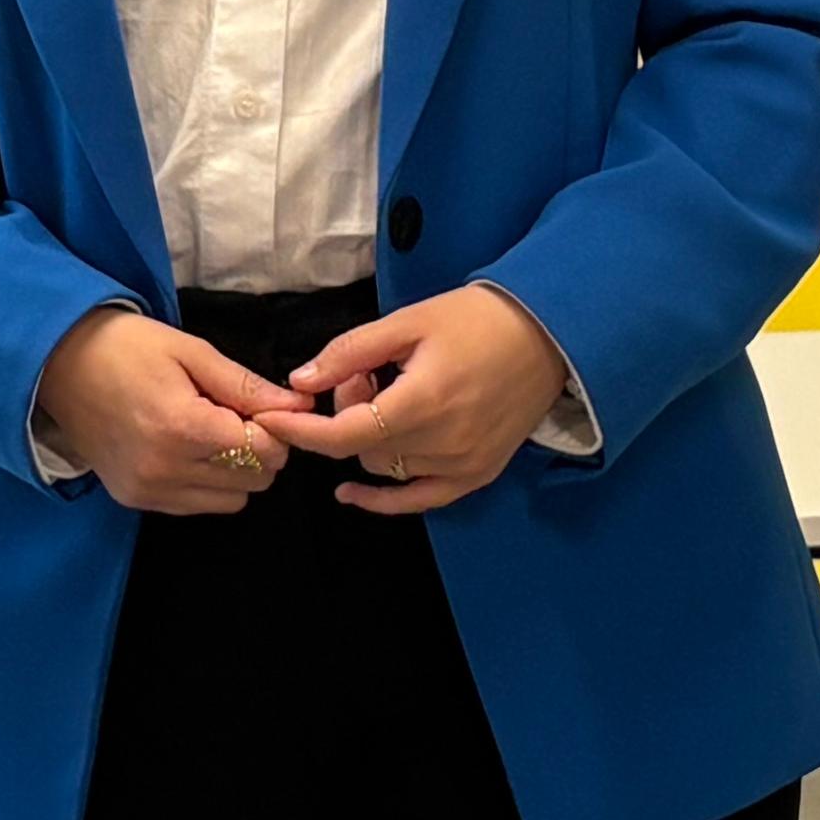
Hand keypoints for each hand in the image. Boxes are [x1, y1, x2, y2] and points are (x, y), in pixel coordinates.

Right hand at [34, 308, 303, 516]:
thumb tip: (300, 407)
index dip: (274, 427)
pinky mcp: (135, 499)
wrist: (56, 364)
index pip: (266, 452)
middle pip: (254, 480)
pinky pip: (196, 506)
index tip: (258, 405)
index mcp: (183, 427)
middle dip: (258, 449)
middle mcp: (166, 469)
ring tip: (208, 433)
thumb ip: (246, 386)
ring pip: (230, 500)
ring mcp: (148, 490)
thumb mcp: (191, 352)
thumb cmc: (127, 348)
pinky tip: (186, 449)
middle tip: (233, 415)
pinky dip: (205, 483)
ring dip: (234, 471)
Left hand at [256, 286, 571, 516]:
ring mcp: (463, 464)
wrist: (550, 334)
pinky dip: (384, 498)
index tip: (269, 419)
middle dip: (346, 412)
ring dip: (371, 438)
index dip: (301, 430)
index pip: (345, 434)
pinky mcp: (478, 474)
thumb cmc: (477, 319)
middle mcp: (444, 443)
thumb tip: (300, 381)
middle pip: (362, 448)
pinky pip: (419, 499)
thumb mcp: (409, 321)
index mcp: (424, 401)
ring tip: (391, 392)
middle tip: (364, 372)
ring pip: (386, 468)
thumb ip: (350, 352)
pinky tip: (352, 492)